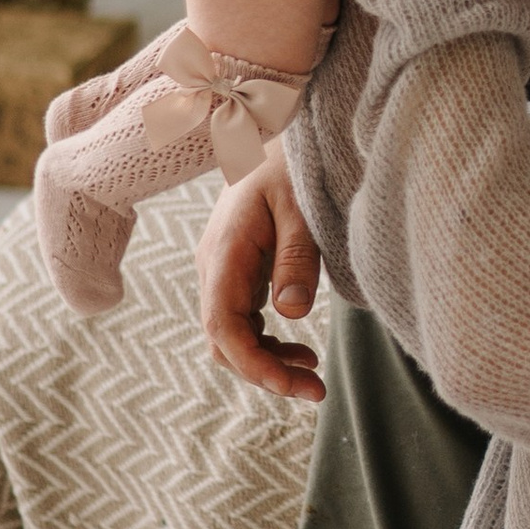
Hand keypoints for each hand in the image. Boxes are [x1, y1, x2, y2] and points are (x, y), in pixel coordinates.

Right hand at [198, 148, 326, 403]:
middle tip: (315, 389)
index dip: (255, 364)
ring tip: (313, 375)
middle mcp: (214, 270)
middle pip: (222, 343)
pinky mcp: (237, 276)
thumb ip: (297, 258)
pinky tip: (301, 350)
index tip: (295, 384)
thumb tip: (292, 314)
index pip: (224, 328)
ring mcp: (222, 275)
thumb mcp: (300, 208)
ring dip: (267, 362)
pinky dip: (267, 345)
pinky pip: (242, 324)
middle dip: (264, 373)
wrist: (269, 139)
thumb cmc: (288, 168)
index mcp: (224, 254)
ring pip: (230, 338)